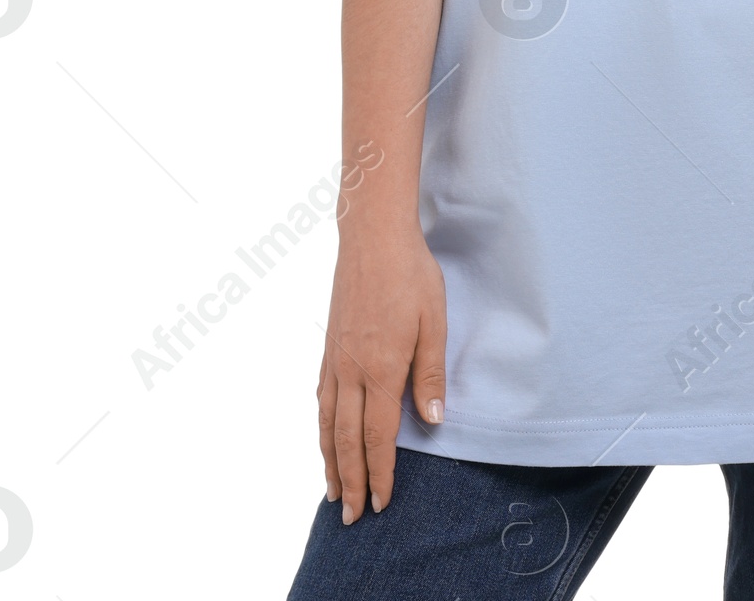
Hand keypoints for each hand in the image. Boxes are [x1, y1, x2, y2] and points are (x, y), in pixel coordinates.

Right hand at [318, 228, 446, 523]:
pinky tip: (324, 436)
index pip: (377, 436)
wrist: (372, 237)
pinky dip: (320, 428)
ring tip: (334, 490)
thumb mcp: (434, 322)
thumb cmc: (410, 275)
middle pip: (345, 440)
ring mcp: (334, 360)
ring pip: (326, 424)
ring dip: (330, 461)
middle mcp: (351, 371)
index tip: (383, 502)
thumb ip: (430, 374)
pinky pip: (320, 399)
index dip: (381, 472)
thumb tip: (432, 421)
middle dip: (352, 480)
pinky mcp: (328, 347)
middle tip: (353, 515)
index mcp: (381, 369)